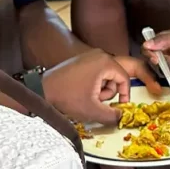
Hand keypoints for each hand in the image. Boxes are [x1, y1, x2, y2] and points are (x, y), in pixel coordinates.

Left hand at [42, 49, 161, 124]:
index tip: (121, 105)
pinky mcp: (82, 59)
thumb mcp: (93, 110)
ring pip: (106, 74)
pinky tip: (83, 90)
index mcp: (105, 62)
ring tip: (89, 96)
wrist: (44, 89)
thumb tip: (122, 116)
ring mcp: (90, 55)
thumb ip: (112, 115)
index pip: (124, 78)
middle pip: (116, 75)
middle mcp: (99, 54)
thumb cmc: (68, 97)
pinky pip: (97, 71)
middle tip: (97, 100)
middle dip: (109, 91)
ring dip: (101, 88)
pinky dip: (94, 83)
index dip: (125, 94)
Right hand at [141, 29, 169, 78]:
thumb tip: (146, 44)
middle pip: (151, 61)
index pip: (147, 48)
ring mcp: (168, 64)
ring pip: (160, 69)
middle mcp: (162, 53)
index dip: (148, 53)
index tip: (154, 58)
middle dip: (160, 62)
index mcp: (162, 41)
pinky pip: (169, 76)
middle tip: (168, 61)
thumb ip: (163, 41)